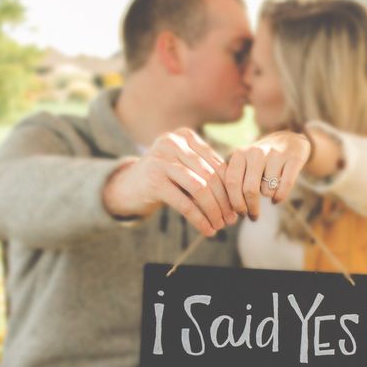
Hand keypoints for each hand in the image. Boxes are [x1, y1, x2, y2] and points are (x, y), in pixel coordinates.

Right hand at [103, 128, 236, 236]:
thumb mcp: (185, 168)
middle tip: (231, 220)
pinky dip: (199, 219)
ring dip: (214, 211)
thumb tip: (238, 195)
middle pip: (210, 175)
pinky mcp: (154, 180)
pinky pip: (185, 204)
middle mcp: (173, 142)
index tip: (238, 206)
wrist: (127, 186)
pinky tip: (207, 231)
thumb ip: (207, 172)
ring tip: (220, 226)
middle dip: (224, 201)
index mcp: (185, 136)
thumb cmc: (164, 178)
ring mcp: (161, 160)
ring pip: (200, 189)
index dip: (230, 187)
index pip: (217, 163)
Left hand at [224, 131, 310, 218]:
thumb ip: (235, 182)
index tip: (240, 213)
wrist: (289, 139)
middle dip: (251, 208)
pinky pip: (285, 186)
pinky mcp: (294, 158)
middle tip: (253, 216)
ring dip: (268, 197)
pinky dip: (280, 197)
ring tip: (268, 192)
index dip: (235, 202)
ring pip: (268, 189)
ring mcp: (276, 154)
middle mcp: (256, 152)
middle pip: (250, 189)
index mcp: (240, 154)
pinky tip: (277, 199)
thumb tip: (232, 210)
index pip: (232, 182)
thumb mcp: (244, 164)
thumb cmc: (261, 160)